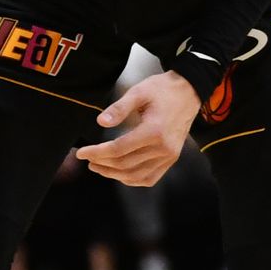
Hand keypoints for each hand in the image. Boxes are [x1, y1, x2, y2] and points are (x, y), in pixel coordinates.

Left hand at [75, 71, 198, 186]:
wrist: (189, 92)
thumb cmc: (163, 89)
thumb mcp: (139, 92)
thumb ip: (119, 108)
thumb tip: (101, 122)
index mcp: (154, 131)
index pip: (118, 149)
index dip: (97, 153)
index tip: (82, 152)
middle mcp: (163, 148)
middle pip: (125, 164)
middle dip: (102, 163)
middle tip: (87, 159)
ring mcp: (169, 156)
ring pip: (136, 175)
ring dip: (114, 174)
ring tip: (98, 167)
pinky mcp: (172, 159)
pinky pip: (150, 178)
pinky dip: (132, 179)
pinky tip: (119, 174)